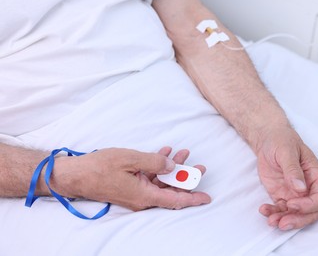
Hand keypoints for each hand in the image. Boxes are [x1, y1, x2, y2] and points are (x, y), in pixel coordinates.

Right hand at [51, 147, 210, 210]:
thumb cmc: (100, 167)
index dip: (192, 198)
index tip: (206, 197)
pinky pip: (149, 177)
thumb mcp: (130, 160)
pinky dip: (157, 166)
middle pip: (170, 190)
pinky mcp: (130, 185)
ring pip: (161, 181)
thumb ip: (154, 162)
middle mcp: (142, 197)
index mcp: (144, 195)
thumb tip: (171, 165)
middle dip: (186, 177)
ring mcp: (136, 192)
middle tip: (199, 166)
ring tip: (184, 153)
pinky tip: (165, 152)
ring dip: (172, 168)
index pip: (174, 200)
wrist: (76, 174)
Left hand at [257, 125, 317, 230]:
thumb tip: (301, 188)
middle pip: (309, 212)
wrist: (268, 140)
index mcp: (315, 176)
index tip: (292, 204)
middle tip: (282, 223)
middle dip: (297, 220)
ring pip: (295, 214)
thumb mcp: (286, 151)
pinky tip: (263, 210)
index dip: (308, 206)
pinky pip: (280, 209)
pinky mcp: (281, 195)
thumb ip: (293, 170)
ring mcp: (294, 193)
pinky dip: (273, 213)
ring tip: (271, 221)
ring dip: (283, 219)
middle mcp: (307, 188)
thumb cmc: (282, 140)